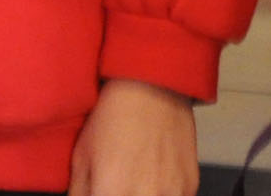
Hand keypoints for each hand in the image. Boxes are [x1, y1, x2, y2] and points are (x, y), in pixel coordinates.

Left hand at [68, 78, 197, 195]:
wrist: (153, 85)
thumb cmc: (114, 117)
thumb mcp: (81, 159)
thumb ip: (80, 195)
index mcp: (112, 193)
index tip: (102, 191)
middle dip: (120, 195)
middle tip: (118, 185)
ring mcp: (173, 194)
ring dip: (143, 195)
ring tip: (136, 181)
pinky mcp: (190, 185)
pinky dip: (163, 193)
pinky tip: (155, 177)